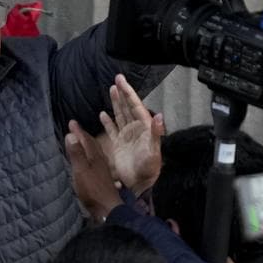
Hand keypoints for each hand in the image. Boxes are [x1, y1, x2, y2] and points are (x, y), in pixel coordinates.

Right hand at [65, 119, 122, 220]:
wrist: (107, 209)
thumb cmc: (93, 190)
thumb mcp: (81, 170)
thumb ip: (76, 154)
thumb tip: (71, 135)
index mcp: (95, 157)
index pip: (86, 140)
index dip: (78, 131)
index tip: (71, 122)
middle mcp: (100, 161)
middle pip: (92, 144)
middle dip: (83, 136)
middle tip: (75, 129)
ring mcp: (102, 170)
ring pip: (94, 153)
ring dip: (87, 145)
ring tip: (81, 142)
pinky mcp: (102, 179)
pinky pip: (95, 161)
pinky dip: (89, 156)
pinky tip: (89, 161)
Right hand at [99, 74, 164, 193]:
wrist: (139, 184)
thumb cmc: (149, 168)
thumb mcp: (153, 151)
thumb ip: (156, 133)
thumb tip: (159, 116)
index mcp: (144, 127)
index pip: (135, 105)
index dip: (128, 92)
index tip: (121, 80)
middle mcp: (135, 129)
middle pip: (127, 107)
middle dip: (122, 93)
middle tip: (116, 79)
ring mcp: (126, 136)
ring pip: (120, 115)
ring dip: (116, 103)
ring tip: (111, 90)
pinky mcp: (118, 145)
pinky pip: (112, 129)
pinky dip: (107, 121)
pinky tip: (102, 114)